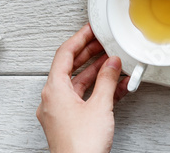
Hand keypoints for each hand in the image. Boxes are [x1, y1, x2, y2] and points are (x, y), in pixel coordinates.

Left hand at [36, 23, 130, 152]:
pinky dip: (98, 89)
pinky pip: (83, 98)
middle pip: (70, 67)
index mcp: (53, 90)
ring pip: (78, 83)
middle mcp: (53, 99)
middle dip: (90, 54)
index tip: (91, 29)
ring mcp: (60, 112)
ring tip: (115, 62)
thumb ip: (107, 79)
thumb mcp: (100, 105)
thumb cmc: (81, 144)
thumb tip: (112, 63)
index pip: (64, 54)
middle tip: (105, 42)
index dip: (79, 38)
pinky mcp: (69, 122)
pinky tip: (116, 86)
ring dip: (97, 72)